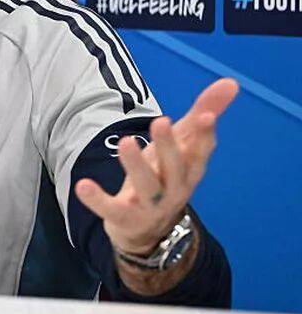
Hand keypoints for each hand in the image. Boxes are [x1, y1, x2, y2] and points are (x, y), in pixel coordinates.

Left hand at [75, 78, 237, 255]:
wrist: (149, 230)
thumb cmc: (167, 176)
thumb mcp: (182, 146)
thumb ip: (202, 114)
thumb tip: (230, 82)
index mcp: (190, 170)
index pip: (201, 153)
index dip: (204, 136)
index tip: (206, 116)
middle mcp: (175, 188)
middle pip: (174, 168)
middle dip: (169, 146)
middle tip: (161, 121)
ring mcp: (151, 206)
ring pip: (147, 186)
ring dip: (136, 165)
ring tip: (126, 142)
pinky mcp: (124, 217)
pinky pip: (111, 209)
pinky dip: (97, 199)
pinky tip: (83, 185)